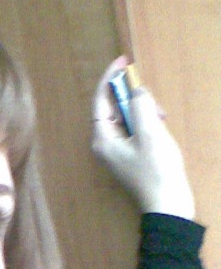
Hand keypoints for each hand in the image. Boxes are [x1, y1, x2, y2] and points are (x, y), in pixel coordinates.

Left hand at [91, 58, 194, 218]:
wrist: (168, 206)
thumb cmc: (157, 171)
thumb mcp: (150, 133)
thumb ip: (140, 106)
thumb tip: (136, 90)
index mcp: (102, 139)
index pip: (100, 100)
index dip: (110, 79)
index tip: (122, 62)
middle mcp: (105, 144)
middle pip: (115, 108)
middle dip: (135, 100)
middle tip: (156, 108)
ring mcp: (118, 151)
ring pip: (128, 118)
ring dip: (145, 112)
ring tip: (161, 121)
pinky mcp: (131, 156)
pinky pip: (136, 130)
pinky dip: (148, 124)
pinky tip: (161, 130)